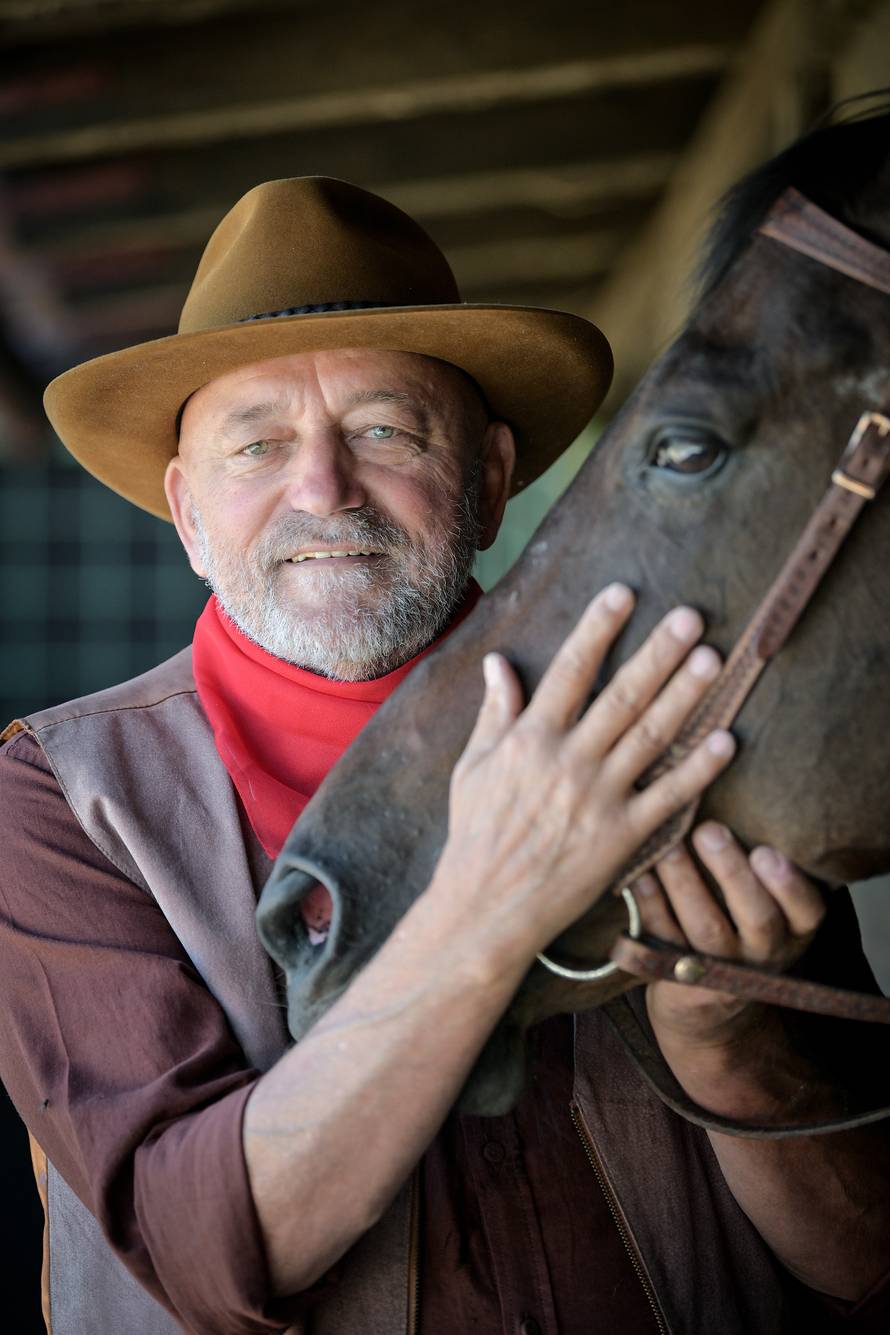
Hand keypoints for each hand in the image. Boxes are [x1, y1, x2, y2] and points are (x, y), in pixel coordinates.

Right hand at [434, 583, 735, 956]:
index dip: (598, 629)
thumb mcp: (473, 766)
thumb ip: (495, 712)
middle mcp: (568, 762)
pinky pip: (667, 797)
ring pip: (650, 737)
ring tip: (712, 660)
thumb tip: (497, 661)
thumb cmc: (476, 834)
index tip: (623, 594)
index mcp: (529, 739)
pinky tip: (725, 740)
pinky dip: (697, 769)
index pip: (569, 671)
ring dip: (684, 696)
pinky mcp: (621, 836)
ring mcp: (597, 799)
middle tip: (691, 617)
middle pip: (621, 696)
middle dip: (658, 653)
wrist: (486, 907)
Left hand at [640, 823, 826, 1047]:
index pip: (808, 909)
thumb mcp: (765, 898)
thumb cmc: (739, 918)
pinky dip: (650, 904)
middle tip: (708, 830)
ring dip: (684, 882)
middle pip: (757, 917)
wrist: (705, 997)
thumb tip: (728, 790)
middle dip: (732, 872)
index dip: (789, 884)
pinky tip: (636, 874)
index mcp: (794, 928)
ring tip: (668, 846)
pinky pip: (664, 937)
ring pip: (706, 927)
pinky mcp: (680, 972)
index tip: (765, 851)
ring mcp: (722, 967)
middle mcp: (765, 951)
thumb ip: (761, 861)